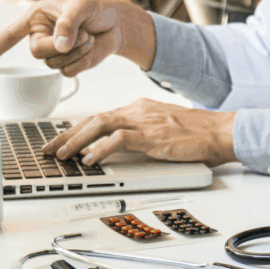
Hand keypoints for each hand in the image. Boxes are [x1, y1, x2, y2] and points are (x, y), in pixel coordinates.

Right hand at [0, 0, 156, 74]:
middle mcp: (41, 38)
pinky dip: (83, 61)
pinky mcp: (70, 66)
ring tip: (89, 36)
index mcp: (36, 19)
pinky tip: (90, 47)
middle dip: (62, 45)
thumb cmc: (96, 9)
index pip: (9, 36)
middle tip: (82, 33)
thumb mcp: (81, 7)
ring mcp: (55, 54)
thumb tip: (59, 46)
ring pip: (55, 64)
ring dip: (77, 51)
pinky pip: (69, 72)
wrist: (116, 23)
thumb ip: (68, 23)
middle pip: (38, 53)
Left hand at [42, 98, 236, 166]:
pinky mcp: (152, 135)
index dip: (78, 130)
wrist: (219, 131)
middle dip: (67, 135)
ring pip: (100, 125)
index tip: (62, 141)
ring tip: (63, 155)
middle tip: (50, 149)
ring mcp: (144, 122)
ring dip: (77, 141)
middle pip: (93, 119)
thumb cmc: (197, 134)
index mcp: (139, 108)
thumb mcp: (163, 130)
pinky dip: (100, 149)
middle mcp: (137, 111)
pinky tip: (90, 160)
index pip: (101, 117)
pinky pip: (118, 139)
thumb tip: (120, 149)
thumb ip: (141, 135)